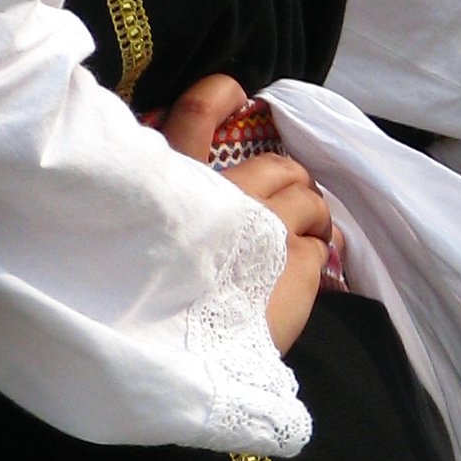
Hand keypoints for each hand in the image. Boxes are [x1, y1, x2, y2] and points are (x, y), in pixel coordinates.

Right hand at [146, 73, 331, 352]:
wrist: (175, 369)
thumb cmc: (149, 310)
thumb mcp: (141, 245)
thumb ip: (165, 208)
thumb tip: (200, 183)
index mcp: (170, 188)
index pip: (195, 116)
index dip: (218, 96)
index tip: (234, 90)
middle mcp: (219, 197)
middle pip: (277, 165)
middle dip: (290, 178)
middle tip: (288, 200)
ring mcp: (263, 226)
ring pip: (307, 199)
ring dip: (311, 214)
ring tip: (304, 235)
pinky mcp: (295, 263)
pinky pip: (319, 244)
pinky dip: (316, 254)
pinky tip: (304, 271)